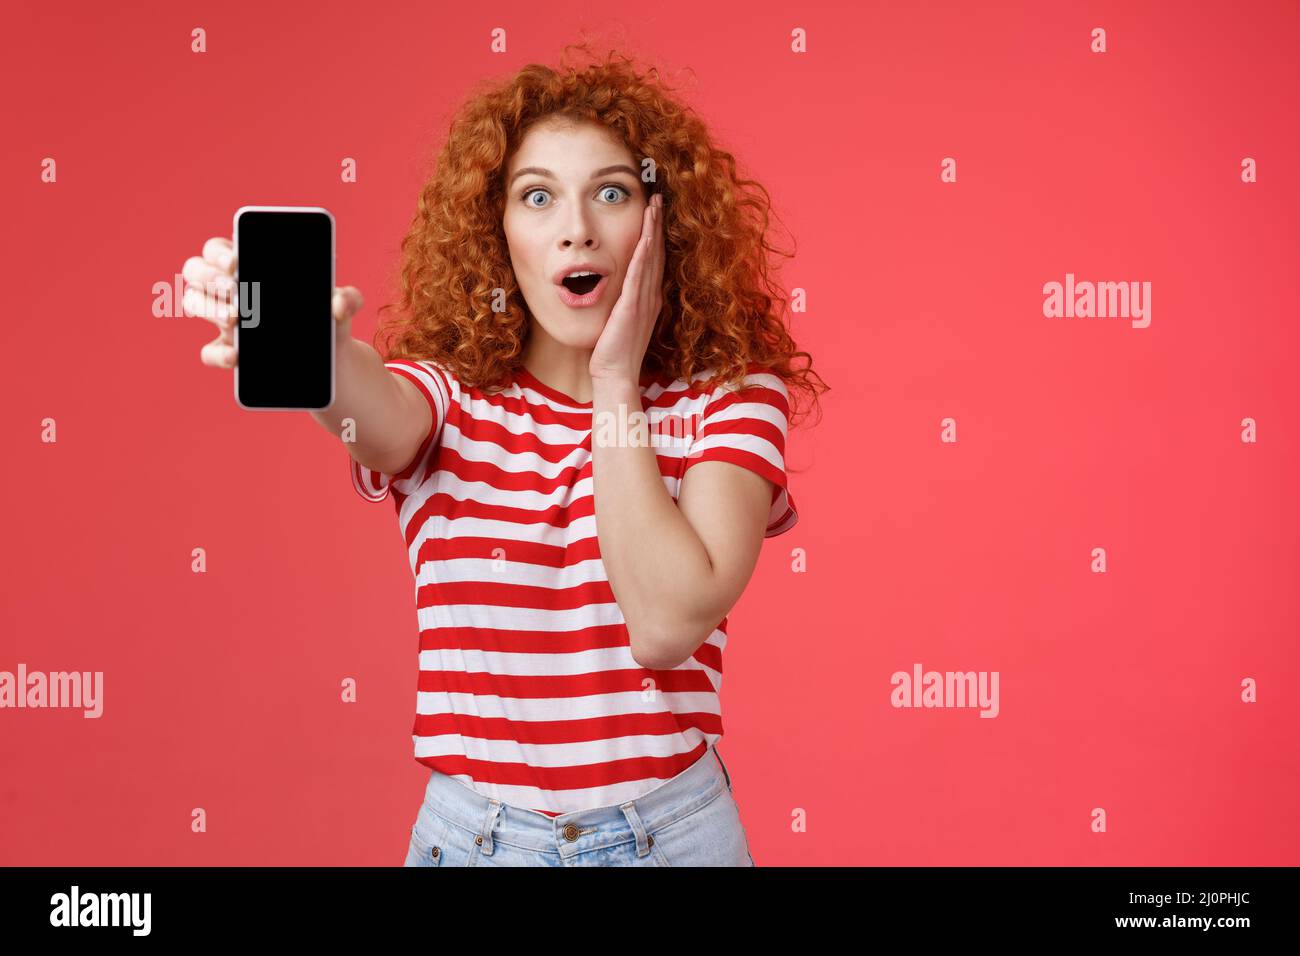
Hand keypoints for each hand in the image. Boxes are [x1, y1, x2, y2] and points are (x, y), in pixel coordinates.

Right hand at [182, 236, 362, 368]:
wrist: (332, 360)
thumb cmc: (329, 318)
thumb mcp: (343, 306)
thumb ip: (348, 298)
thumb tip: (338, 303)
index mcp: (250, 266)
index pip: (219, 249)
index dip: (220, 252)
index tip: (236, 261)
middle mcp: (230, 289)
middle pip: (196, 270)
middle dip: (208, 276)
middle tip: (233, 287)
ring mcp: (225, 321)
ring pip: (195, 303)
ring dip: (208, 307)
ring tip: (235, 318)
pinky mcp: (229, 352)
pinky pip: (209, 352)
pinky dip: (219, 353)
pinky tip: (237, 356)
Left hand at [589, 192, 664, 383]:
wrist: (615, 373)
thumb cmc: (614, 351)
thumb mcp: (620, 319)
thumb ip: (623, 301)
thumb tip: (616, 286)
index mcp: (648, 298)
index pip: (653, 259)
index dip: (655, 233)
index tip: (654, 211)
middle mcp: (650, 296)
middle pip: (656, 252)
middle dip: (657, 223)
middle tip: (657, 197)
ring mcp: (643, 301)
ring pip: (651, 259)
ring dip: (652, 231)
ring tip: (653, 206)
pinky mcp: (632, 308)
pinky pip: (639, 277)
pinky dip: (644, 255)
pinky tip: (645, 238)